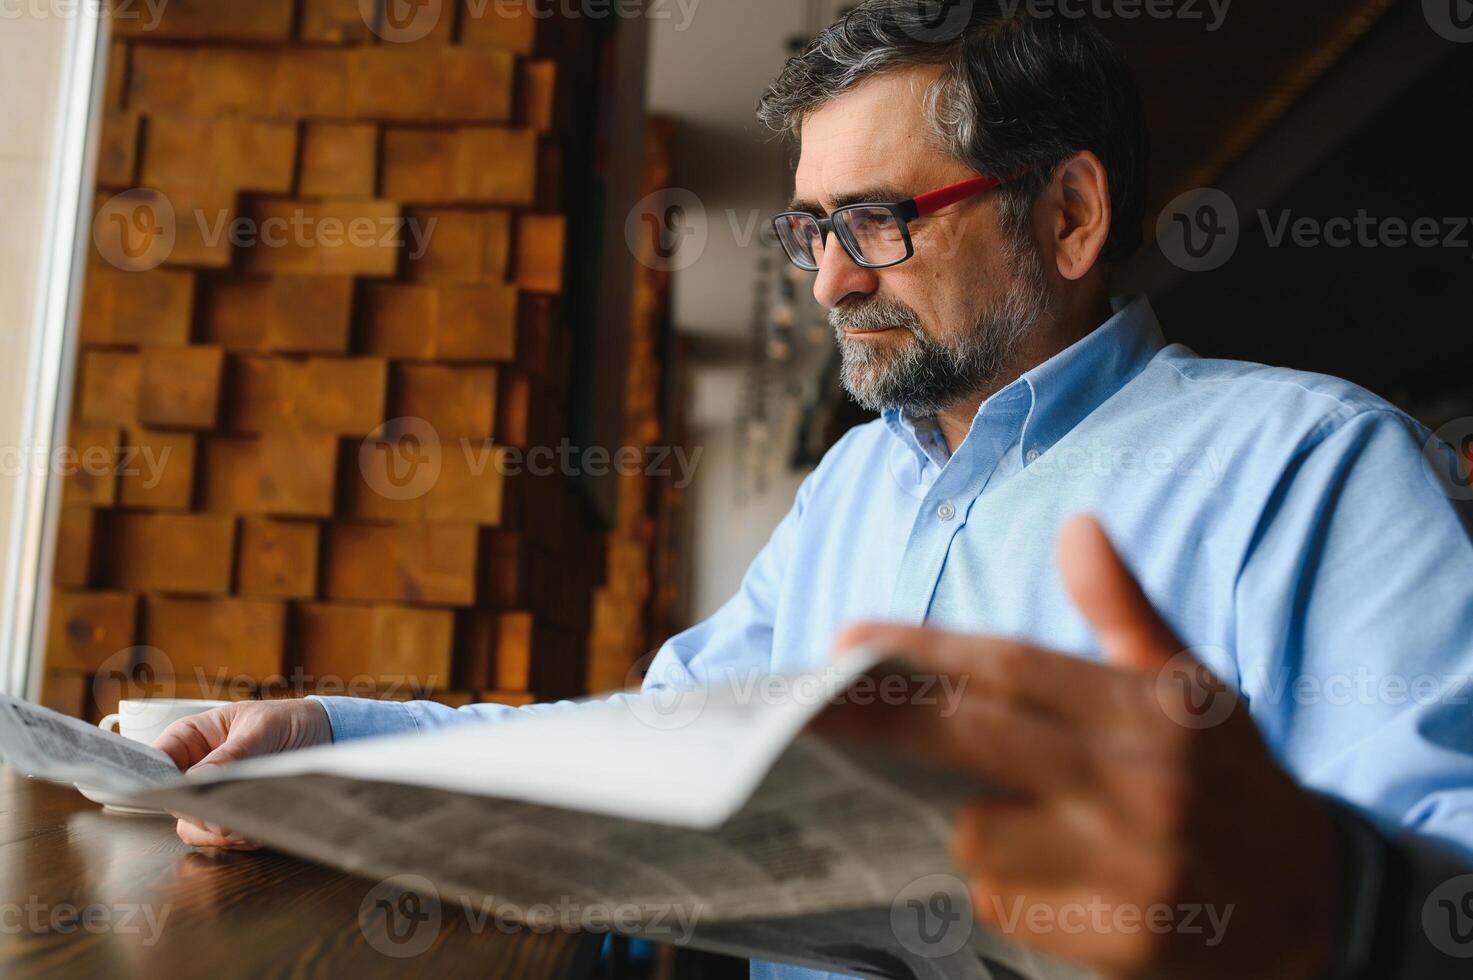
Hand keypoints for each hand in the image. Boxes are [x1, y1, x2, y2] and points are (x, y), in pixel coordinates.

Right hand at [152, 699, 332, 849]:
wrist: (326, 735)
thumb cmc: (289, 720)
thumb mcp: (261, 729)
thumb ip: (231, 754)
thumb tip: (197, 780)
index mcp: (192, 738)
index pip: (154, 762)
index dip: (151, 780)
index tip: (167, 794)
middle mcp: (196, 770)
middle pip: (173, 804)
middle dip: (197, 813)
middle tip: (223, 815)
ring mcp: (214, 796)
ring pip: (195, 827)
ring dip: (220, 831)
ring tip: (251, 820)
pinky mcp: (235, 815)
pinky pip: (224, 838)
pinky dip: (241, 838)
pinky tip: (263, 827)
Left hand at [825, 515, 1339, 979]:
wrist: (1315, 898)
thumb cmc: (1229, 778)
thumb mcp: (1191, 688)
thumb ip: (1125, 611)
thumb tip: (1079, 527)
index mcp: (1152, 708)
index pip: (1014, 667)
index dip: (923, 653)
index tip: (847, 641)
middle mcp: (1142, 780)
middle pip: (977, 738)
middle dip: (880, 722)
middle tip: (805, 709)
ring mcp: (1133, 864)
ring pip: (980, 831)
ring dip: (963, 819)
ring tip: (1004, 814)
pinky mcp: (1122, 938)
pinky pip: (1007, 903)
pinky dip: (1003, 885)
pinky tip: (1042, 876)